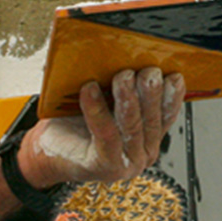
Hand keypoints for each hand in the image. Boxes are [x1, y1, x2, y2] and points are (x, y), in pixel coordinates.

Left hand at [20, 68, 184, 187]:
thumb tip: (127, 55)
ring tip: (123, 76)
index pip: (166, 116)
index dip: (173, 96)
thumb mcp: (106, 105)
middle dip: (152, 93)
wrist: (47, 154)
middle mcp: (140, 154)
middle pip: (151, 120)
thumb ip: (122, 91)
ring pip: (132, 126)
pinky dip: (97, 109)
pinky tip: (90, 90)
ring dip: (128, 98)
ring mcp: (125, 163)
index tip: (174, 75)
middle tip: (149, 72)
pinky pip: (105, 133)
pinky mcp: (105, 166)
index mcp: (147, 139)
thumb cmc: (75, 127)